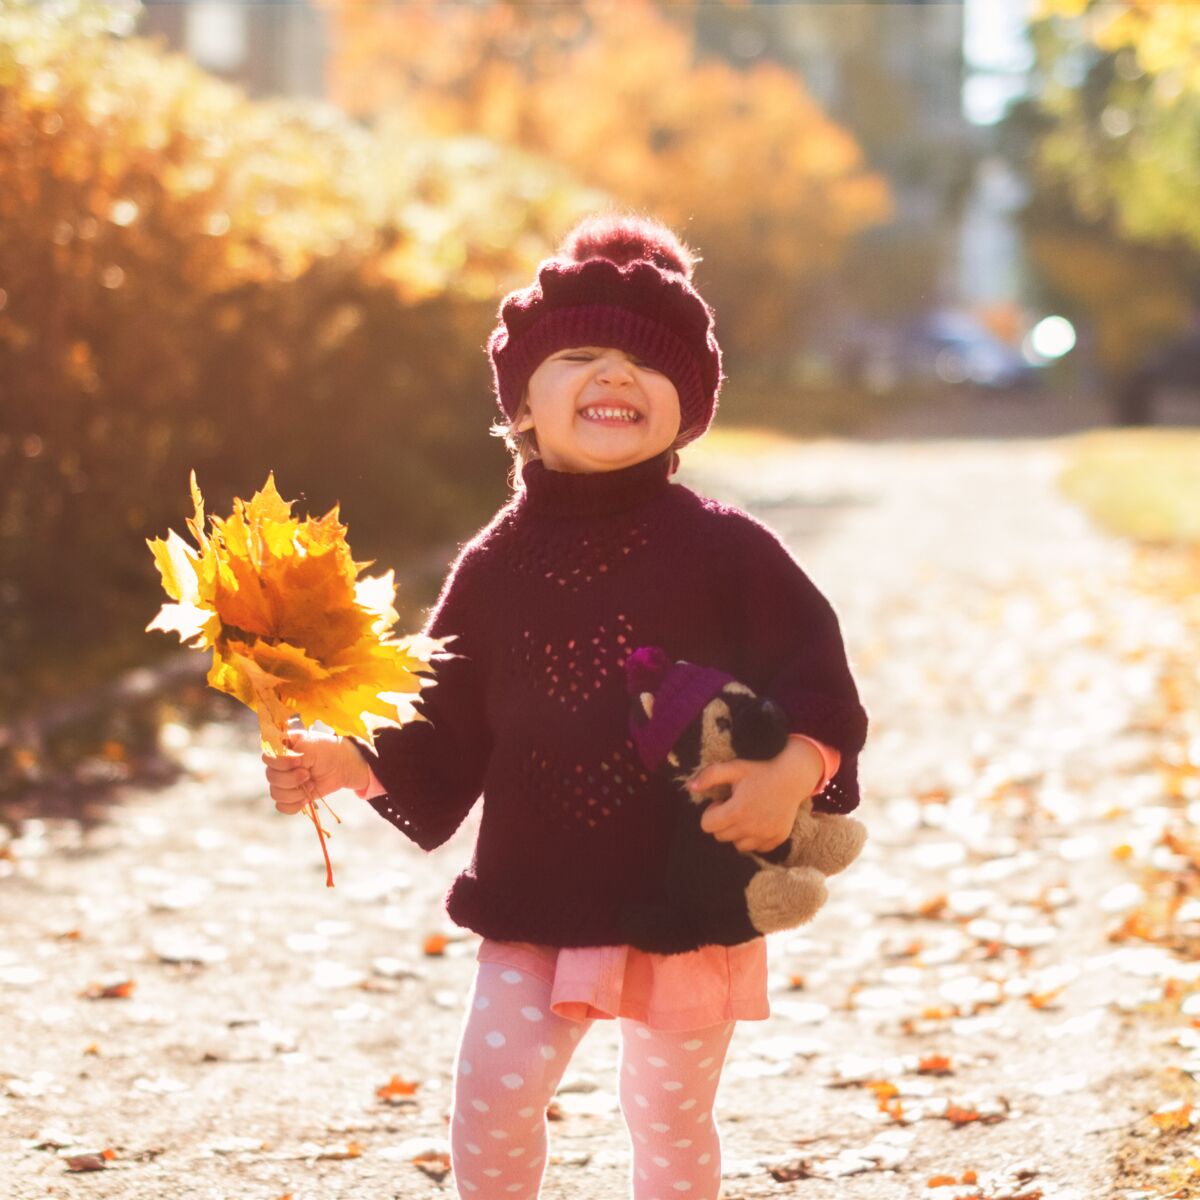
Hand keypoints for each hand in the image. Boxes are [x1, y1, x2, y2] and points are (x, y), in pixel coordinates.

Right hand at [262, 730, 369, 815]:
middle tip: (308, 774)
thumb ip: (294, 755)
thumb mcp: (311, 747)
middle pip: (271, 777)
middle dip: (292, 779)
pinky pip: (281, 806)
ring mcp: (283, 780)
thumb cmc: (326, 750)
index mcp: (280, 747)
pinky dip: (294, 805)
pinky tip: (306, 798)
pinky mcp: (290, 795)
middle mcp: (278, 765)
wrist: (341, 765)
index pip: (267, 758)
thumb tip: (284, 768)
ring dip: (295, 792)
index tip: (299, 761)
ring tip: (311, 784)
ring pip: (275, 793)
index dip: (281, 763)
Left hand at [689, 737, 823, 853]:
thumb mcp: (734, 767)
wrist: (792, 776)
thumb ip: (710, 775)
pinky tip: (758, 819)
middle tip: (734, 804)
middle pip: (720, 836)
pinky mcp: (777, 839)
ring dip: (737, 832)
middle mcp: (751, 827)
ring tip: (746, 813)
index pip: (707, 826)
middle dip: (722, 821)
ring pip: (737, 845)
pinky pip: (756, 848)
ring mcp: (765, 835)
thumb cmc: (760, 770)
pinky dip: (753, 838)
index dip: (711, 812)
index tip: (722, 801)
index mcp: (737, 811)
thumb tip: (691, 787)